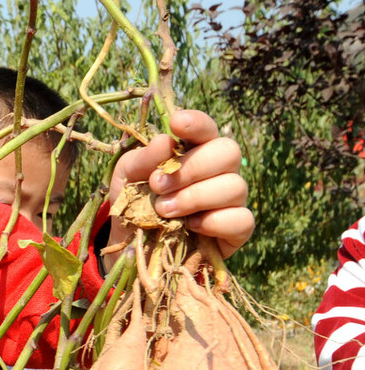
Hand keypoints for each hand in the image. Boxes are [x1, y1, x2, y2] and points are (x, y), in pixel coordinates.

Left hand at [108, 110, 253, 258]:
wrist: (133, 246)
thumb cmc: (134, 203)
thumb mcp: (126, 178)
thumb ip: (141, 159)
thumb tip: (166, 141)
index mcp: (194, 150)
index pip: (207, 128)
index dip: (197, 123)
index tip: (176, 124)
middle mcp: (219, 171)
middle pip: (229, 152)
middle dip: (192, 168)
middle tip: (158, 185)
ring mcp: (230, 200)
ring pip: (235, 186)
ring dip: (195, 197)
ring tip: (164, 210)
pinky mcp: (236, 230)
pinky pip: (242, 220)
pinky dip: (215, 222)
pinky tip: (190, 226)